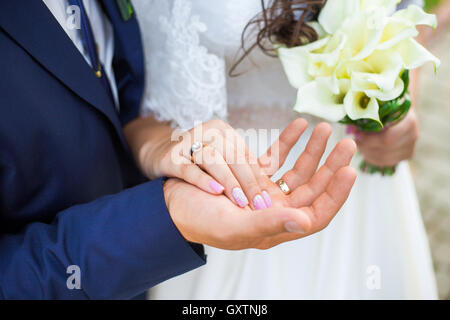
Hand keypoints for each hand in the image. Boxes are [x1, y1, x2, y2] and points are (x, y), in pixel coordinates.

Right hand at [163, 122, 356, 249]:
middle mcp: (274, 209)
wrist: (171, 204)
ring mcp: (265, 191)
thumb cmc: (199, 220)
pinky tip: (298, 124)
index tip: (349, 170)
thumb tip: (307, 221)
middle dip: (330, 165)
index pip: (316, 214)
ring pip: (297, 169)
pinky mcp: (252, 175)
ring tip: (324, 128)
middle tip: (347, 143)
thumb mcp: (233, 226)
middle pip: (311, 188)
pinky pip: (276, 157)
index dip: (335, 194)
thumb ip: (269, 223)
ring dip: (311, 149)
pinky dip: (287, 141)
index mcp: (273, 226)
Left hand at [354, 110, 418, 166]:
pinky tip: (368, 150)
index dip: (369, 139)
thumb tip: (351, 129)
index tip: (357, 135)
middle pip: (385, 150)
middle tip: (357, 140)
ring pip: (385, 158)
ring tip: (361, 144)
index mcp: (408, 120)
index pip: (387, 138)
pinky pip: (387, 162)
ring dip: (368, 153)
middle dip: (366, 146)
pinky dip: (374, 158)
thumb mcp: (376, 107)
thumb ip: (365, 116)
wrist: (399, 110)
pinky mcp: (407, 154)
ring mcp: (410, 146)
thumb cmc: (384, 107)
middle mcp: (412, 134)